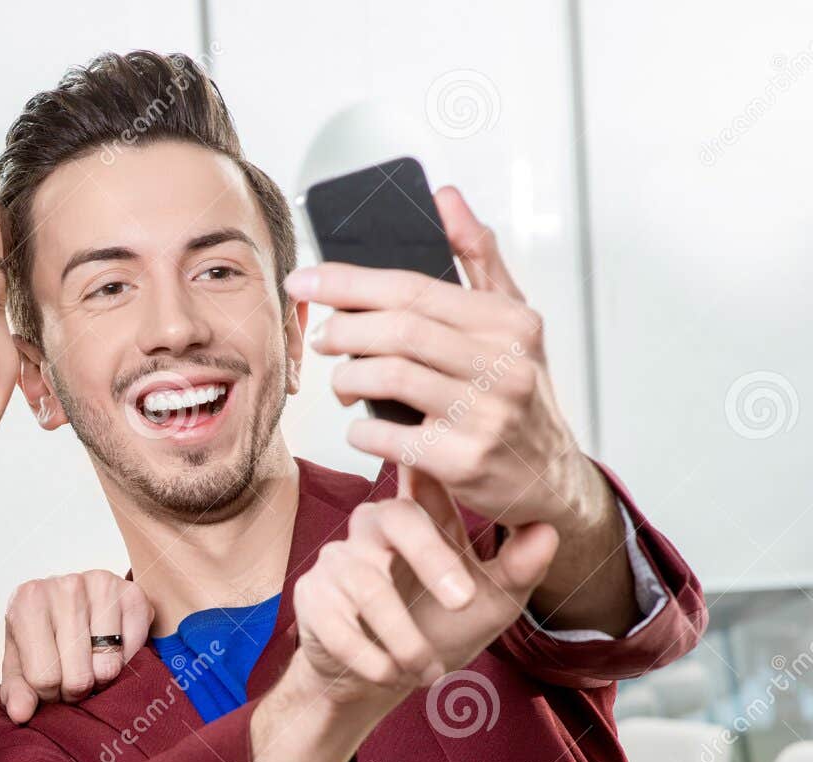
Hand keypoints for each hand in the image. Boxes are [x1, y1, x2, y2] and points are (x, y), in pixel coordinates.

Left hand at [1, 570, 153, 722]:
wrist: (68, 601)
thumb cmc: (42, 633)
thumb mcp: (20, 662)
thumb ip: (17, 689)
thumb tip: (20, 713)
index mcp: (28, 602)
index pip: (44, 678)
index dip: (49, 694)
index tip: (51, 684)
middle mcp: (66, 587)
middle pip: (78, 676)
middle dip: (76, 689)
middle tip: (73, 677)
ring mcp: (102, 585)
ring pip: (108, 667)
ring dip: (101, 677)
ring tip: (90, 663)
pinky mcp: (133, 593)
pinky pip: (134, 649)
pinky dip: (126, 659)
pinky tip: (112, 648)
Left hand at [287, 186, 602, 531]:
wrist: (546, 475)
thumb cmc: (516, 393)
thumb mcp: (511, 320)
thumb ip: (477, 257)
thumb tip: (445, 197)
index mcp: (508, 322)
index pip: (413, 288)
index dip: (348, 282)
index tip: (305, 280)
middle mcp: (503, 365)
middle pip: (396, 330)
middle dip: (343, 329)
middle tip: (324, 337)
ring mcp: (485, 416)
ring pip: (388, 378)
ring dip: (346, 379)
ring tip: (342, 381)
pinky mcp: (463, 462)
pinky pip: (387, 437)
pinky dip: (360, 430)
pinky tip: (362, 427)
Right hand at [290, 468, 558, 706]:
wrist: (382, 680)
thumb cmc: (437, 630)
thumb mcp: (490, 604)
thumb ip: (518, 568)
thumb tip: (550, 531)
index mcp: (417, 519)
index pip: (425, 483)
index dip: (435, 473)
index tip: (452, 469)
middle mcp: (372, 529)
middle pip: (396, 517)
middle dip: (432, 560)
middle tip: (463, 602)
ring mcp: (337, 560)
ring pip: (369, 584)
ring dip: (404, 637)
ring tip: (428, 670)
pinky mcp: (312, 595)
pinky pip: (338, 622)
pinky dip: (369, 656)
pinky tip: (390, 674)